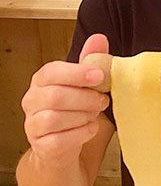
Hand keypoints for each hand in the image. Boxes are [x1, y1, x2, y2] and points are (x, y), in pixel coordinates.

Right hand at [22, 34, 109, 167]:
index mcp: (42, 81)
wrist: (65, 147)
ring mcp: (33, 125)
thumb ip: (90, 61)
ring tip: (94, 115)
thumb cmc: (74, 111)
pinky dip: (80, 134)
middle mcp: (32, 101)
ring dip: (83, 116)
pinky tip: (88, 129)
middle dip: (85, 98)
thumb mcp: (84, 84)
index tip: (99, 76)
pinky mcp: (41, 146)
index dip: (76, 73)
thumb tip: (99, 39)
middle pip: (56, 96)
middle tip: (102, 100)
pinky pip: (60, 140)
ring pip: (55, 118)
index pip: (51, 71)